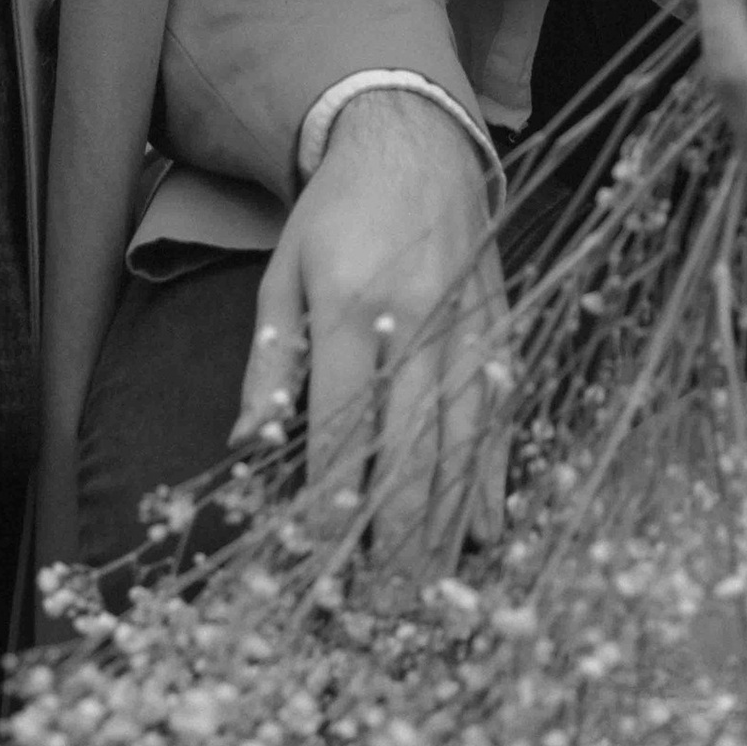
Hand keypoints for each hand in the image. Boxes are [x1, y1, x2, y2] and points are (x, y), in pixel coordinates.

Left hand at [235, 91, 506, 571]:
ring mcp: (469, 326)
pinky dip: (494, 477)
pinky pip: (501, 414)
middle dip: (397, 533)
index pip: (344, 422)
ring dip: (446, 522)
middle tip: (384, 606)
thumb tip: (245, 444)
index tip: (320, 559)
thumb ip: (269, 362)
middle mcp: (419, 320)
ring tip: (431, 590)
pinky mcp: (501, 328)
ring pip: (462, 442)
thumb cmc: (335, 214)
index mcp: (352, 306)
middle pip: (411, 445)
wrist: (413, 139)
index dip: (333, 496)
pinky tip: (486, 530)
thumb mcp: (283, 274)